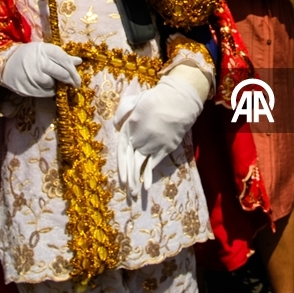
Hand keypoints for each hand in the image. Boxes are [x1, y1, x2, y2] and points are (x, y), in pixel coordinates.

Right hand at [0, 42, 81, 97]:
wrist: (5, 63)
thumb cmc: (29, 56)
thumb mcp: (44, 51)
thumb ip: (62, 57)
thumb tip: (79, 61)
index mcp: (43, 50)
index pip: (64, 60)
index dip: (73, 70)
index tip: (77, 77)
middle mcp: (38, 62)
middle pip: (61, 73)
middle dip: (70, 80)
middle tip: (75, 84)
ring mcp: (32, 76)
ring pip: (53, 84)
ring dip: (57, 85)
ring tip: (55, 82)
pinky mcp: (27, 87)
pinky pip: (45, 92)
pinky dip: (49, 91)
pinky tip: (46, 86)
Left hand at [115, 70, 205, 196]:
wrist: (177, 100)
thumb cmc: (155, 99)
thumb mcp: (134, 101)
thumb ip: (123, 112)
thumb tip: (115, 124)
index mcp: (129, 128)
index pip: (122, 151)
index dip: (121, 166)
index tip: (120, 179)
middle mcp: (139, 139)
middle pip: (130, 162)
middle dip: (128, 178)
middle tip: (126, 192)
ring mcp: (152, 144)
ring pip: (141, 166)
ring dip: (137, 180)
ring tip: (134, 193)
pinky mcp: (164, 148)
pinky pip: (154, 164)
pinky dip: (150, 175)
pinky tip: (147, 186)